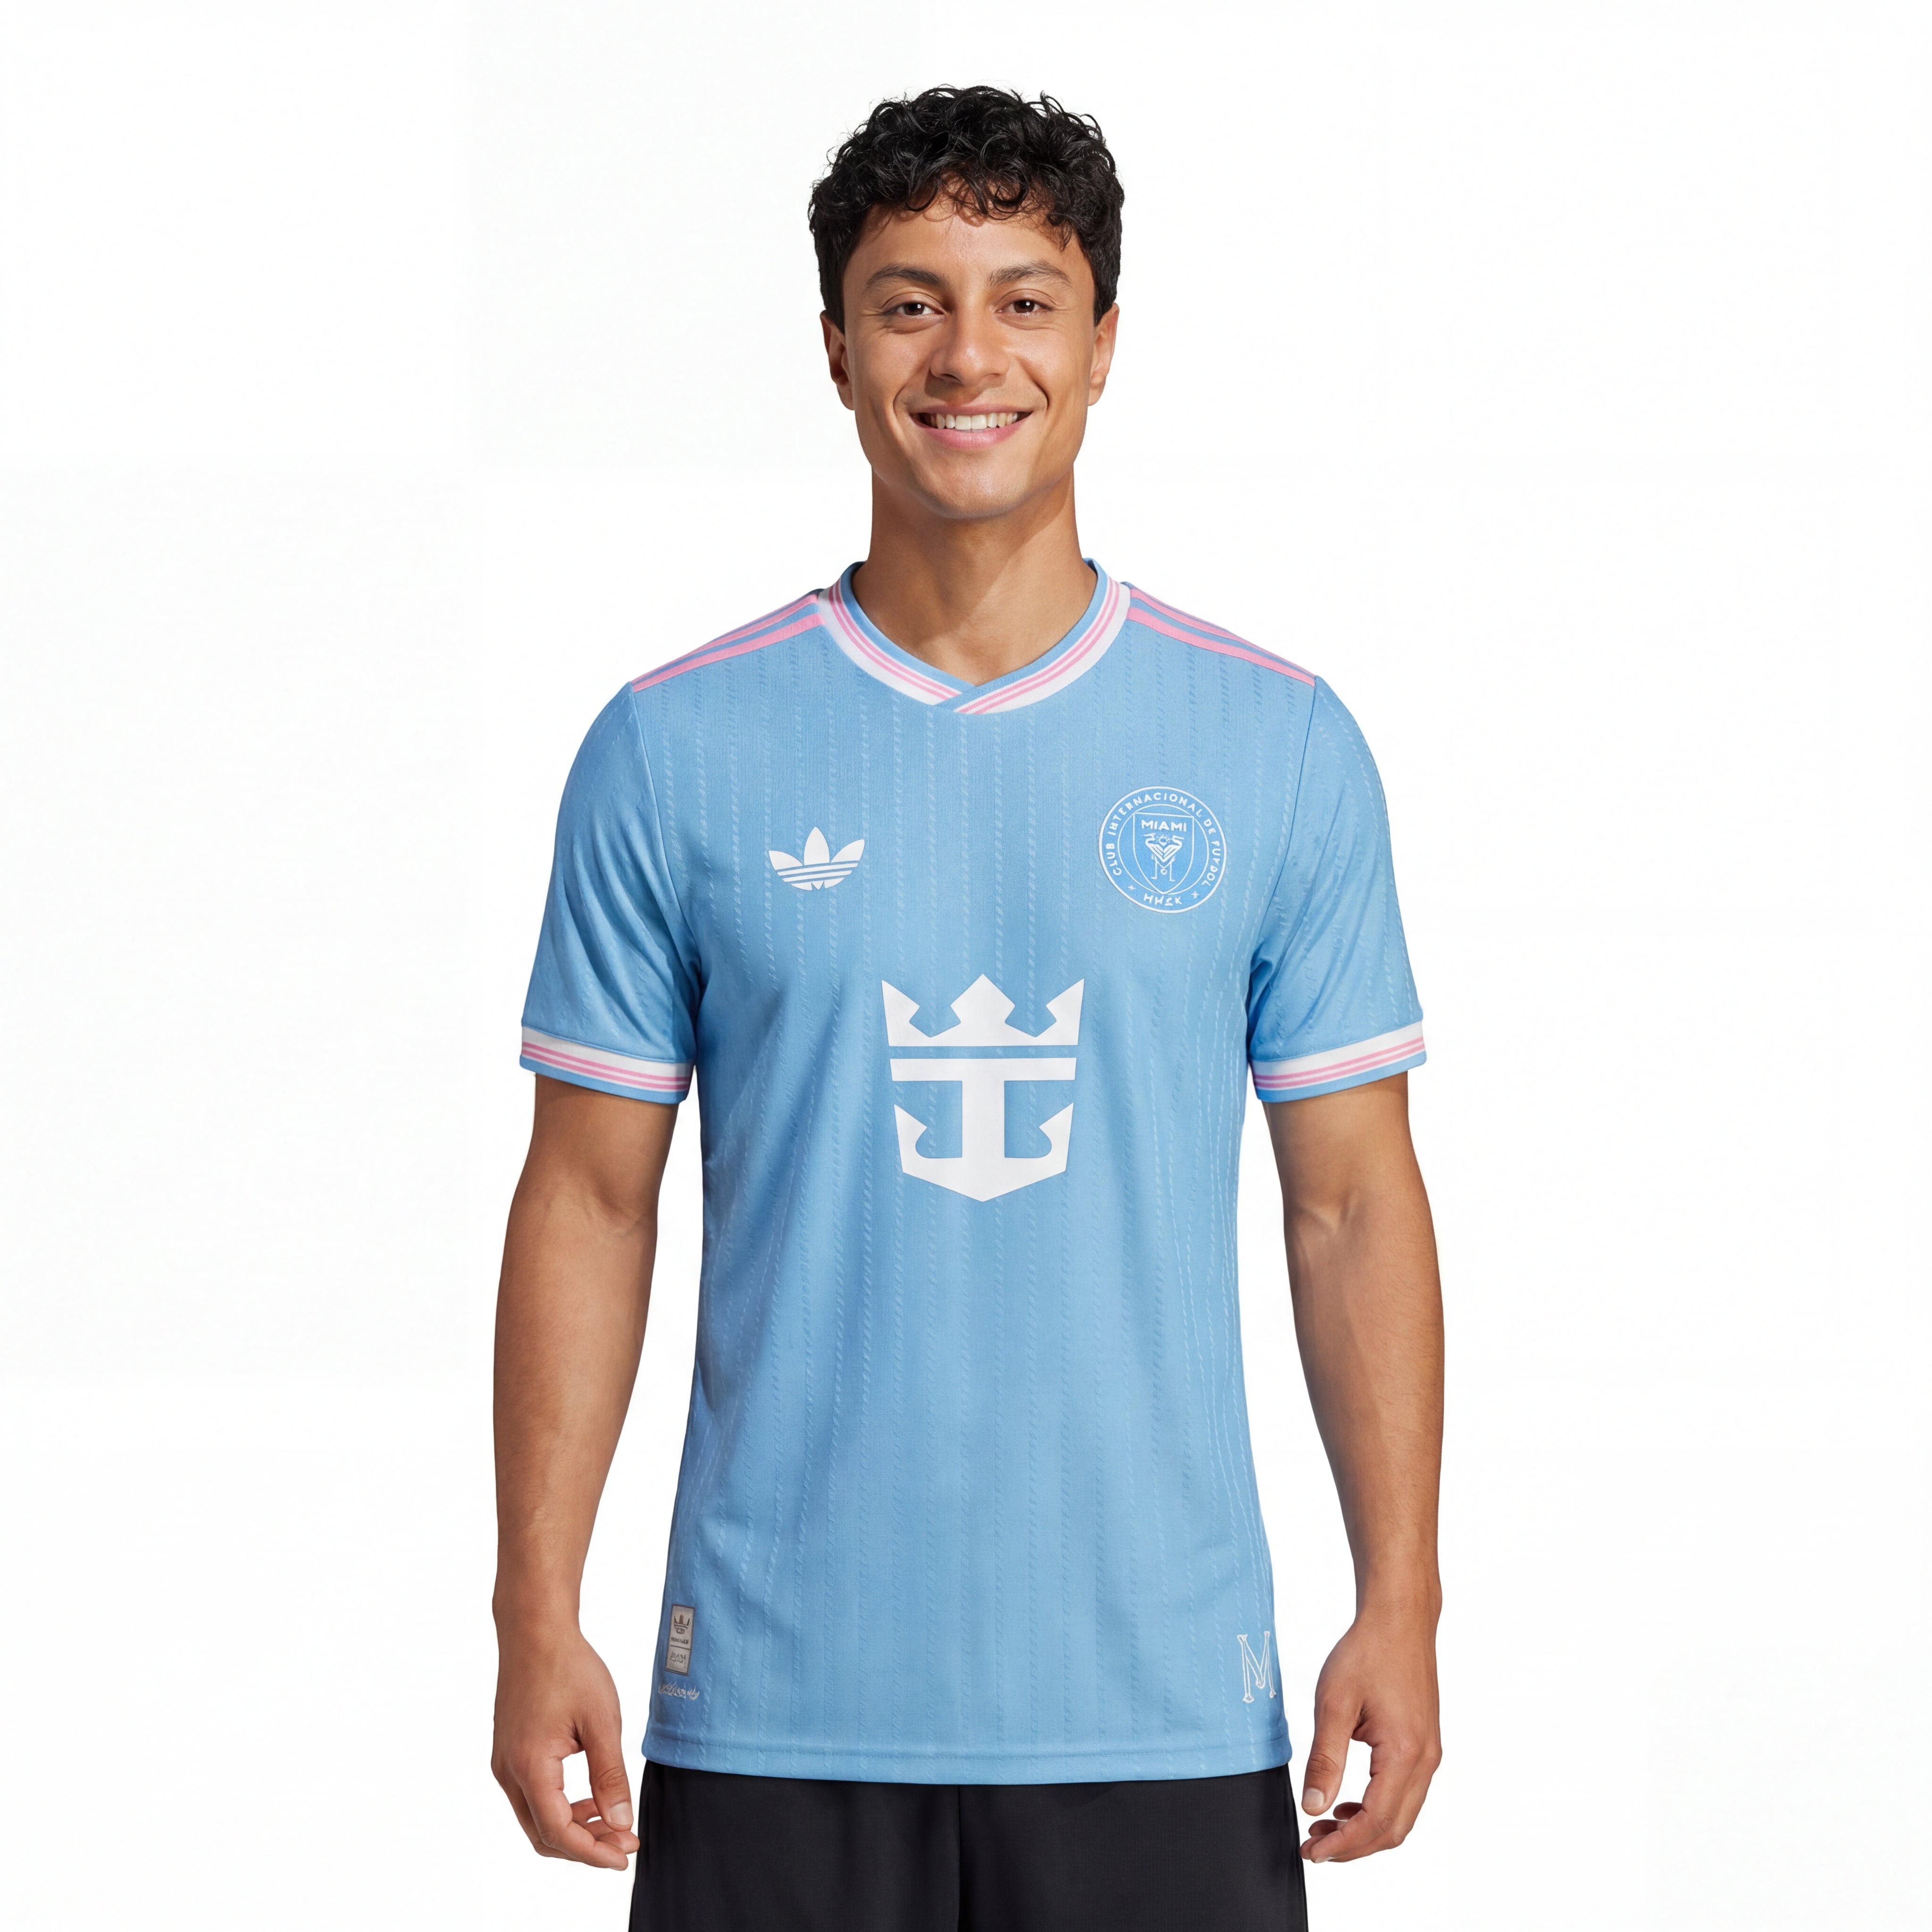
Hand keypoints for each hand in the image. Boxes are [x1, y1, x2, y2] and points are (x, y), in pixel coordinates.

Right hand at [492, 1627, 640, 1869]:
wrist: (535, 1631)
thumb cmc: (568, 1667)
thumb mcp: (601, 1720)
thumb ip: (610, 1775)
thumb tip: (621, 1820)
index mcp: (530, 1765)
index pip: (558, 1832)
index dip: (593, 1851)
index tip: (625, 1855)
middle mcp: (508, 1771)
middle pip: (543, 1834)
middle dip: (585, 1845)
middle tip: (625, 1841)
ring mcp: (504, 1763)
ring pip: (535, 1819)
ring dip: (573, 1828)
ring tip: (613, 1821)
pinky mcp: (508, 1753)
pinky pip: (531, 1797)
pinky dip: (560, 1808)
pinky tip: (589, 1798)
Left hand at [1298, 1606, 1440, 1862]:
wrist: (1399, 1620)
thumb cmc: (1367, 1652)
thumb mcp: (1333, 1703)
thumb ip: (1325, 1759)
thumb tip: (1314, 1806)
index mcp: (1404, 1753)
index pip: (1376, 1822)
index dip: (1343, 1846)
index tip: (1312, 1853)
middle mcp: (1425, 1760)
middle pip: (1393, 1829)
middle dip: (1353, 1846)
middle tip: (1314, 1846)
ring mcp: (1429, 1754)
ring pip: (1401, 1816)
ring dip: (1365, 1830)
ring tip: (1325, 1827)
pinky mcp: (1424, 1746)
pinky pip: (1405, 1794)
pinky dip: (1377, 1809)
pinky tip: (1348, 1803)